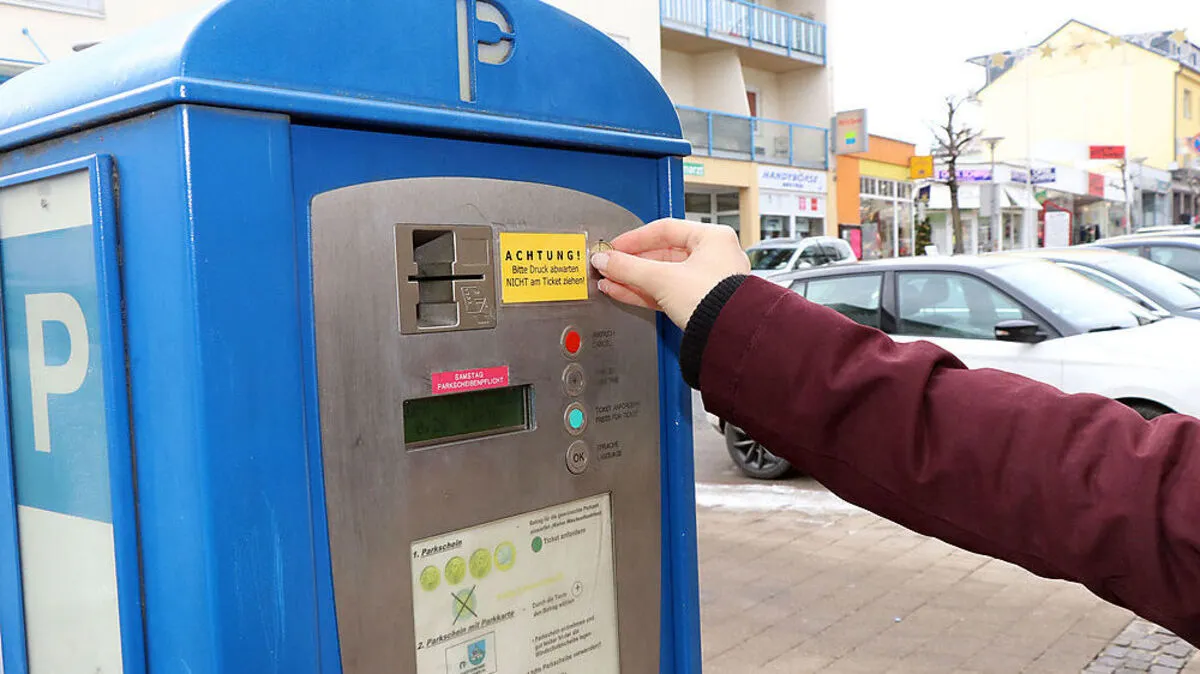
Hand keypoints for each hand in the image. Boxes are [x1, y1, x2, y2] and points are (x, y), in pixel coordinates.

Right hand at [590, 218, 749, 328]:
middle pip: (662, 254)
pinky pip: (666, 292)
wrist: (730, 336)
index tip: (615, 246)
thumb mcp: (663, 278)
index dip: (635, 238)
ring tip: (611, 280)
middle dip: (632, 262)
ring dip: (634, 278)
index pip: (665, 229)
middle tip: (610, 265)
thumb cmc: (715, 300)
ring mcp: (707, 281)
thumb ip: (629, 267)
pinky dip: (644, 292)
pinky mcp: (699, 303)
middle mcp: (714, 256)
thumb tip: (605, 260)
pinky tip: (623, 292)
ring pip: (662, 275)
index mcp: (713, 238)